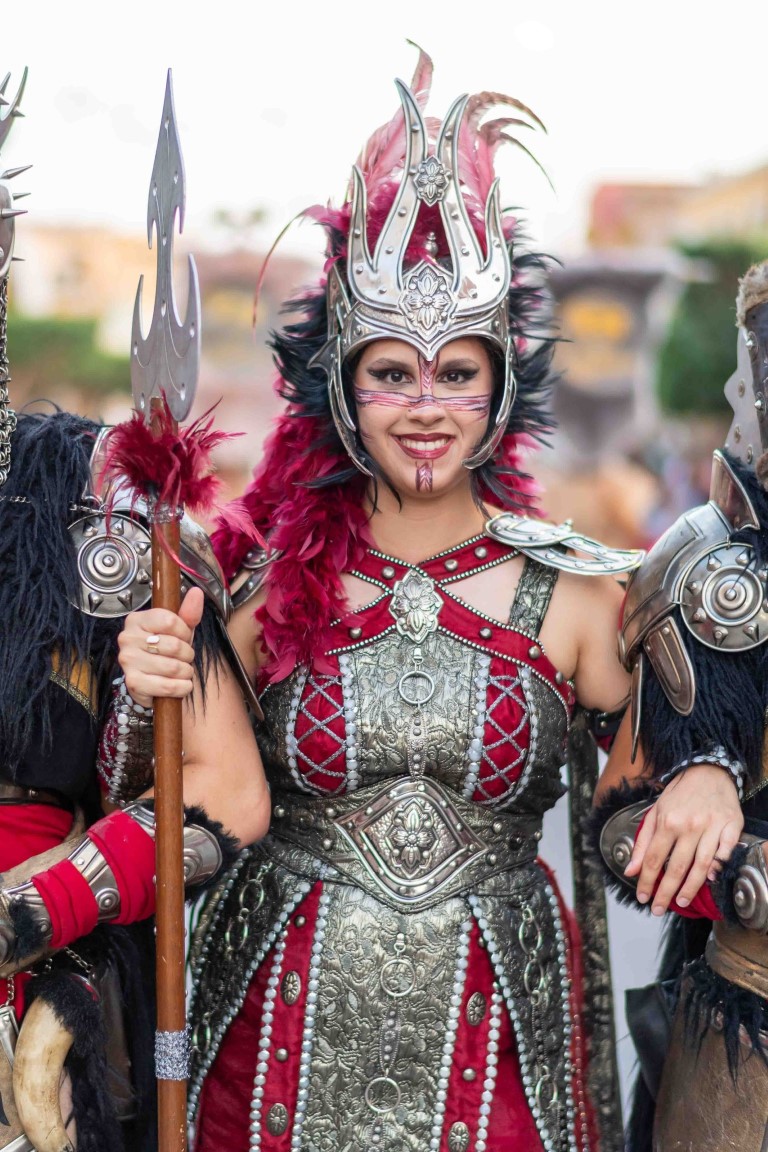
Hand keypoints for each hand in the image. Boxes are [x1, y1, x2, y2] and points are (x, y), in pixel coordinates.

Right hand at [117, 587, 203, 707]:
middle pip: (174, 645)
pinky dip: (182, 688)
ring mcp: (128, 661)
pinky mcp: (133, 683)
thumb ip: (188, 613)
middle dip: (187, 654)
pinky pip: (168, 686)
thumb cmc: (165, 652)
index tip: (184, 638)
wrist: (151, 682)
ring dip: (186, 672)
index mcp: (137, 620)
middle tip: (184, 657)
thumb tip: (196, 592)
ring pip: (173, 667)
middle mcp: (127, 638)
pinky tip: (180, 684)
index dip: (185, 632)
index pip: (170, 620)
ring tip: (181, 671)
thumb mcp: (179, 630)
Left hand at [624, 764, 742, 914]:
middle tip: (658, 909)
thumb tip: (631, 869)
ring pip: (701, 866)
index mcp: (667, 821)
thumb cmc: (680, 793)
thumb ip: (642, 842)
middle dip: (665, 893)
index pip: (653, 859)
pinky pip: (725, 853)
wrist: (709, 771)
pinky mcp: (731, 826)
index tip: (643, 897)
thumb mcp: (655, 812)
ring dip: (690, 888)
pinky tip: (709, 881)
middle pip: (676, 868)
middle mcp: (689, 826)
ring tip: (681, 902)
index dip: (646, 882)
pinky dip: (718, 869)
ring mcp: (712, 827)